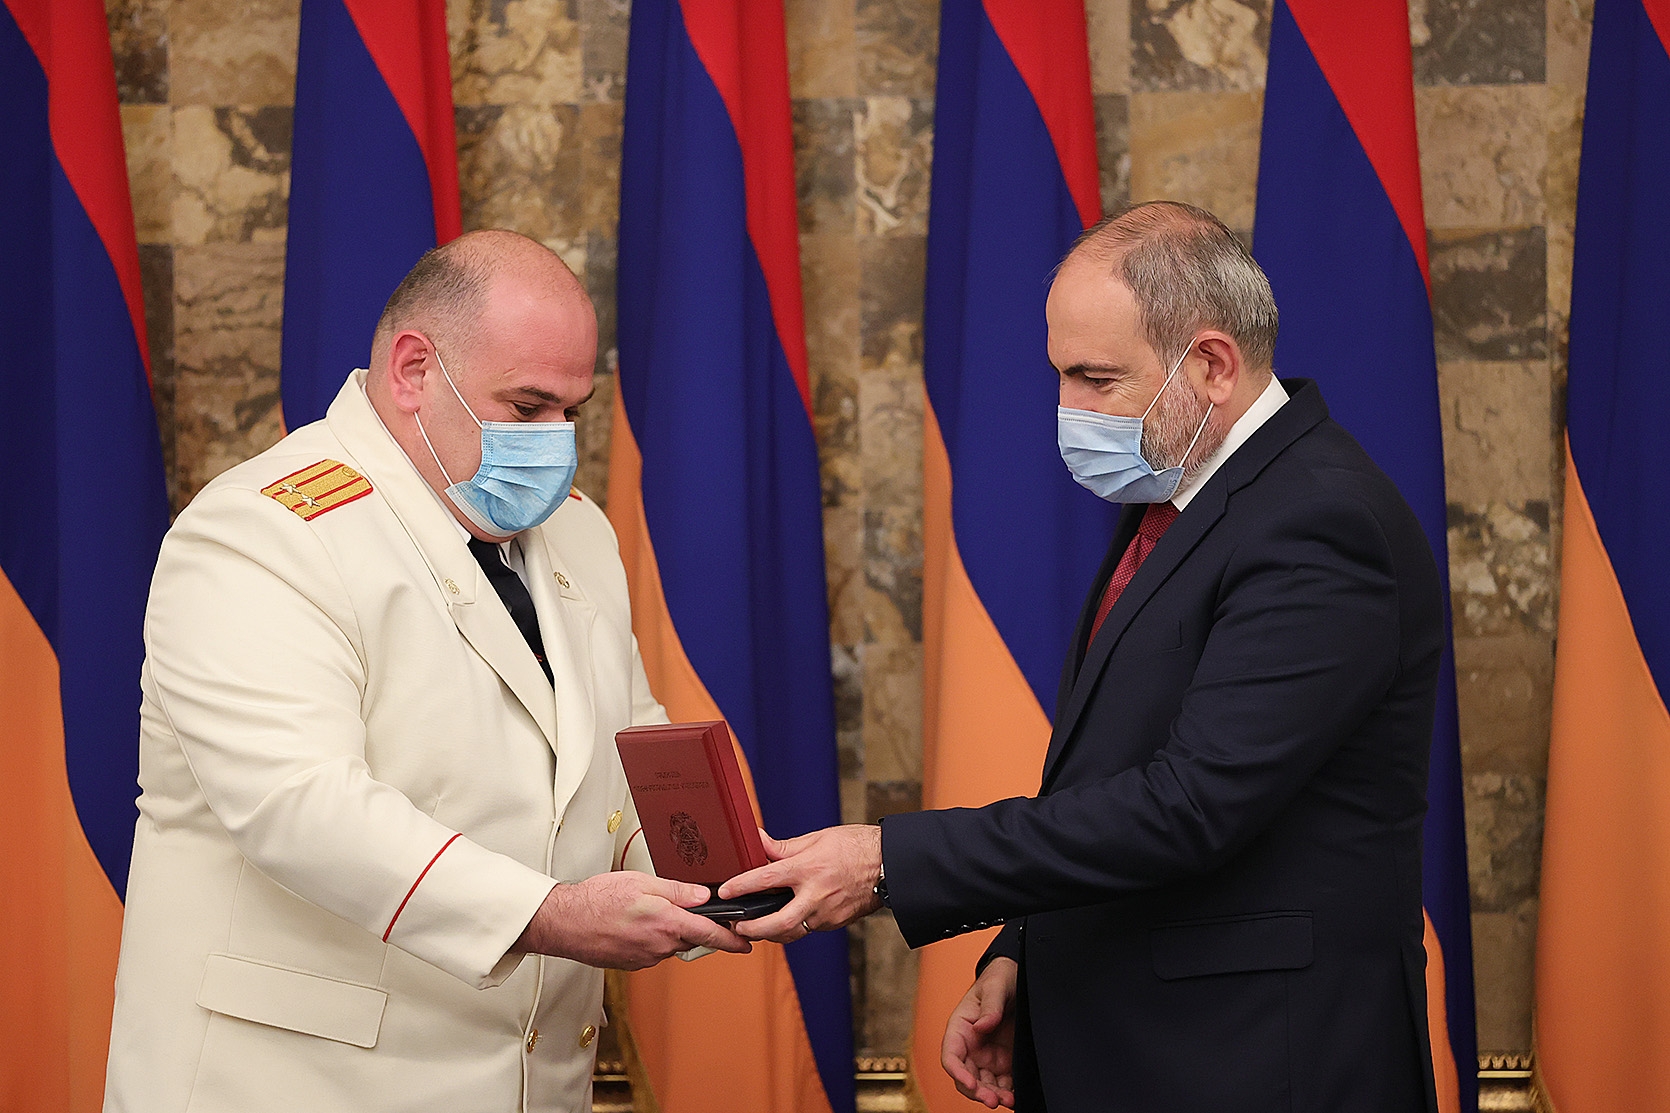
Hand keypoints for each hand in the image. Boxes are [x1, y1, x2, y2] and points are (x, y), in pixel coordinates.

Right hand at [515, 871, 750, 968]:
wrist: (564, 922)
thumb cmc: (598, 898)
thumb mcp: (642, 883)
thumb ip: (677, 891)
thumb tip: (705, 897)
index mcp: (666, 923)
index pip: (710, 935)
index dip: (732, 940)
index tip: (747, 943)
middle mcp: (659, 945)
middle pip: (689, 938)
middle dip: (688, 925)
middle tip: (668, 907)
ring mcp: (645, 958)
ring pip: (669, 944)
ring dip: (665, 930)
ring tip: (641, 912)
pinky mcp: (632, 964)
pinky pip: (651, 950)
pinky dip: (648, 938)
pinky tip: (630, 925)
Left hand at [717, 825, 882, 941]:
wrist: (890, 864)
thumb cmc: (855, 846)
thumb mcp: (817, 838)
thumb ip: (784, 847)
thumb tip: (758, 841)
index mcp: (809, 869)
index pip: (766, 879)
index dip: (741, 886)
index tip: (724, 891)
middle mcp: (816, 895)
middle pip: (777, 923)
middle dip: (753, 929)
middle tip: (736, 926)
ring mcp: (827, 913)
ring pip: (791, 932)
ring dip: (770, 933)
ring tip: (755, 926)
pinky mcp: (834, 922)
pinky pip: (807, 928)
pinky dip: (792, 926)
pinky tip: (783, 919)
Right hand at [942, 957, 1017, 1108]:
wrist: (1018, 979)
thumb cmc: (1000, 978)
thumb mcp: (996, 986)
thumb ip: (990, 1006)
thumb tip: (982, 1026)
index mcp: (960, 1028)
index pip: (951, 1056)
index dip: (957, 1073)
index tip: (971, 1084)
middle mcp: (970, 1046)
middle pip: (966, 1077)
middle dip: (978, 1092)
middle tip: (994, 1100)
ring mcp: (986, 1056)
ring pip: (983, 1085)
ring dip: (993, 1096)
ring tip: (1009, 1101)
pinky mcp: (1003, 1062)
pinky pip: (1001, 1083)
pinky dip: (1007, 1093)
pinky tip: (1016, 1097)